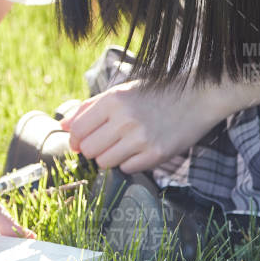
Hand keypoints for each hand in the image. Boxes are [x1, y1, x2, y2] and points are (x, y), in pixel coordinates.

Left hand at [62, 77, 234, 173]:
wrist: (197, 96)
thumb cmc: (155, 93)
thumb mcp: (121, 92)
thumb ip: (89, 108)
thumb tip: (63, 126)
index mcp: (113, 101)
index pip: (77, 131)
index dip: (75, 140)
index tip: (81, 142)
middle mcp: (124, 120)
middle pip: (89, 150)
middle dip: (93, 150)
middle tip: (106, 143)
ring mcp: (141, 138)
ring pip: (105, 162)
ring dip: (110, 158)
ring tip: (124, 146)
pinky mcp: (156, 154)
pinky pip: (127, 168)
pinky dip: (129, 163)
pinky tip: (139, 150)